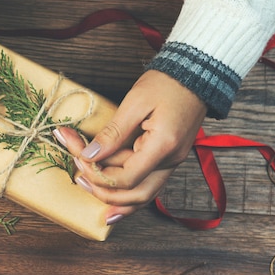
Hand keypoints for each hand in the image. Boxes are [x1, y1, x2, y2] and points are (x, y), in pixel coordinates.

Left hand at [54, 70, 206, 224]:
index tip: (80, 157)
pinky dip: (128, 195)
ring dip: (114, 198)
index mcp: (163, 146)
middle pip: (135, 196)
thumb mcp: (135, 102)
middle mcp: (171, 161)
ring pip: (142, 197)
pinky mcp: (167, 160)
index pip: (127, 178)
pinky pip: (147, 186)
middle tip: (78, 176)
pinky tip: (110, 200)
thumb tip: (90, 155)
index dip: (99, 173)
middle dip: (103, 191)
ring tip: (87, 186)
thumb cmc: (166, 83)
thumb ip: (112, 133)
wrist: (196, 74)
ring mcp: (172, 163)